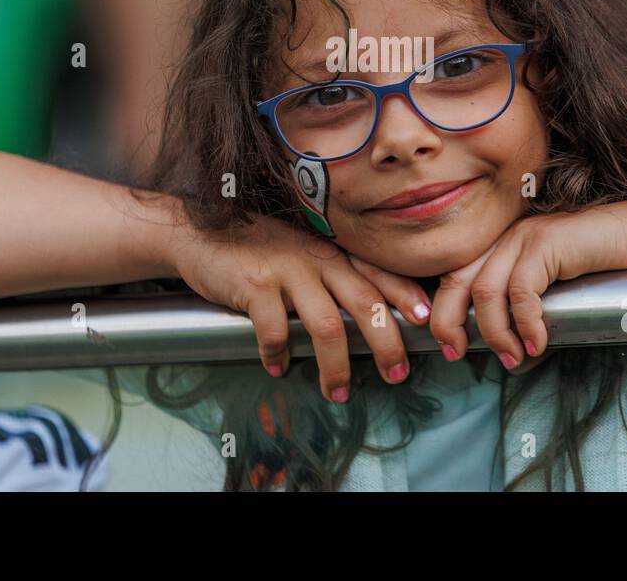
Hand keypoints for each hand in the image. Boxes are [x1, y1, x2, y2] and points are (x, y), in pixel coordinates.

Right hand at [176, 215, 431, 401]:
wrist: (200, 234)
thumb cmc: (257, 249)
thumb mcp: (302, 254)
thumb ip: (331, 276)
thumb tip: (367, 316)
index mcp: (332, 253)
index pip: (378, 273)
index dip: (405, 296)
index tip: (426, 322)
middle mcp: (316, 259)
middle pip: (364, 302)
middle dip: (386, 341)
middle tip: (398, 374)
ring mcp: (286, 270)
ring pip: (326, 324)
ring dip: (336, 365)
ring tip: (339, 393)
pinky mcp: (254, 286)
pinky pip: (274, 329)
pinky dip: (278, 355)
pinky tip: (278, 368)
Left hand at [429, 201, 626, 367]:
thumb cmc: (596, 265)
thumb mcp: (548, 284)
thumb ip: (522, 301)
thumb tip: (505, 344)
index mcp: (499, 245)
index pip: (455, 275)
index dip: (442, 310)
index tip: (448, 344)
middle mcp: (504, 237)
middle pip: (458, 279)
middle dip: (449, 321)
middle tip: (456, 352)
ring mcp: (523, 237)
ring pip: (487, 290)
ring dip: (495, 332)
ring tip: (511, 358)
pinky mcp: (545, 243)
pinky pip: (522, 291)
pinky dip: (526, 323)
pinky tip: (537, 344)